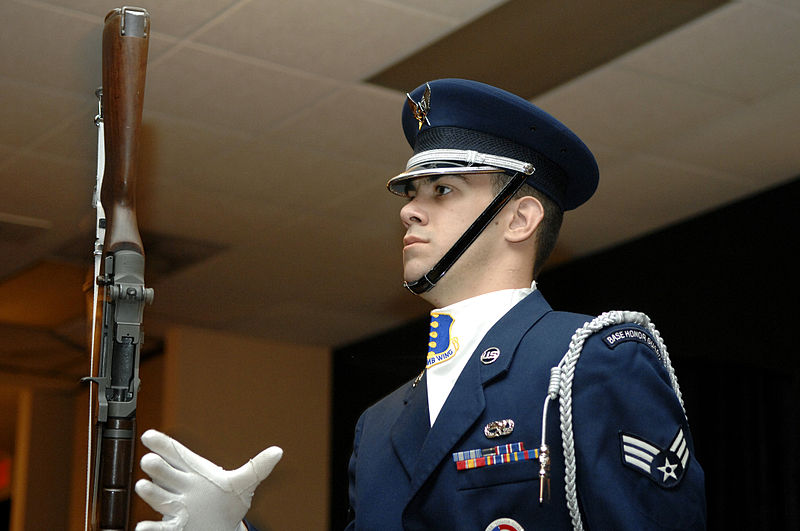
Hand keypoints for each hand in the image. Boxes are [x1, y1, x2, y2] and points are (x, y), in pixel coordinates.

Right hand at [135, 429, 282, 530]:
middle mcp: (181, 487)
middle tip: (149, 460)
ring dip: (151, 492)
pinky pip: (160, 528)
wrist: (220, 527)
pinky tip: (142, 528)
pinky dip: (151, 528)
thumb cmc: (226, 501)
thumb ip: (257, 467)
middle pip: (166, 473)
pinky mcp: (174, 526)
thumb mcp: (242, 484)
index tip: (149, 435)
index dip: (162, 444)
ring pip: (160, 497)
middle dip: (158, 467)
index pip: (177, 454)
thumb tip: (279, 451)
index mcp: (194, 471)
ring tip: (143, 486)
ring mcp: (175, 506)